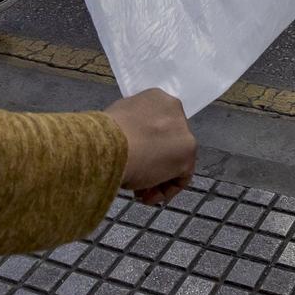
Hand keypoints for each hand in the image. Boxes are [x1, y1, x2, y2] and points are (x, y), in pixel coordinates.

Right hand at [104, 89, 195, 205]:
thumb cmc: (106, 134)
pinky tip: (148, 197)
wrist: (109, 146)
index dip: (147, 145)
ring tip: (141, 194)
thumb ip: (133, 127)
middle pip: (168, 142)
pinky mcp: (187, 154)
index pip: (158, 124)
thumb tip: (133, 140)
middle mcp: (174, 109)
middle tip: (138, 181)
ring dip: (158, 179)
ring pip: (175, 160)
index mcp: (156, 97)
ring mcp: (184, 131)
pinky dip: (165, 190)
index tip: (134, 160)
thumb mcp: (117, 121)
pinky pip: (180, 177)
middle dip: (153, 164)